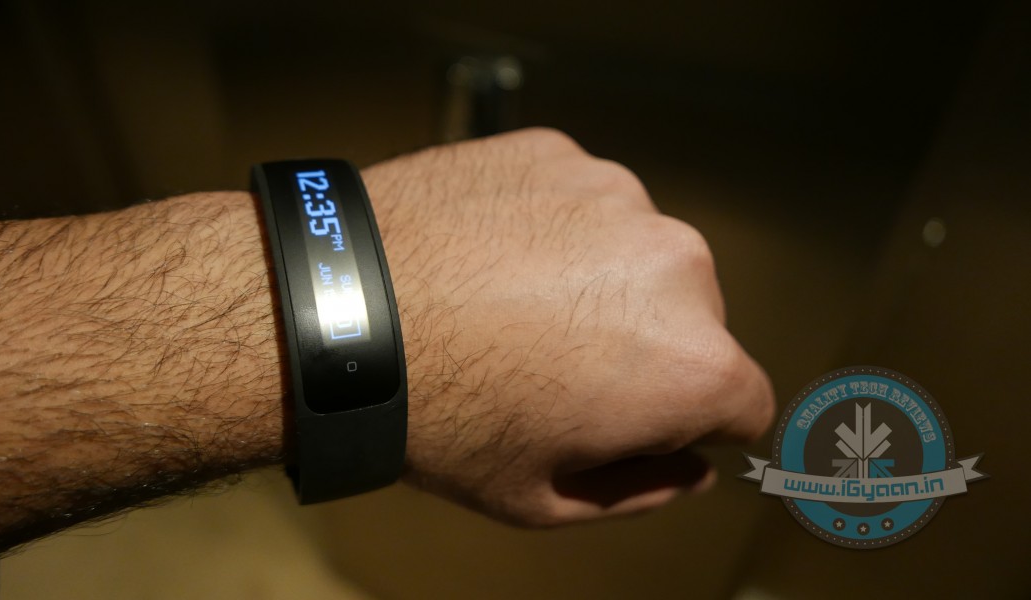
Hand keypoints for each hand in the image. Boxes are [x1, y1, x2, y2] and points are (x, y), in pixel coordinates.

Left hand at [363, 128, 774, 526]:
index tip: (641, 419)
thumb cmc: (437, 413)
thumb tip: (686, 470)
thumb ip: (640, 490)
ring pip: (638, 254)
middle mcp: (676, 265)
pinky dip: (553, 229)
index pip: (743, 402)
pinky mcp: (562, 155)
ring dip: (601, 280)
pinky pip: (582, 203)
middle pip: (694, 321)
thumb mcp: (542, 498)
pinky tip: (491, 259)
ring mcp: (618, 197)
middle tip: (557, 364)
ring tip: (514, 306)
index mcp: (692, 363)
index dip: (691, 422)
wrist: (339, 312)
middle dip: (646, 348)